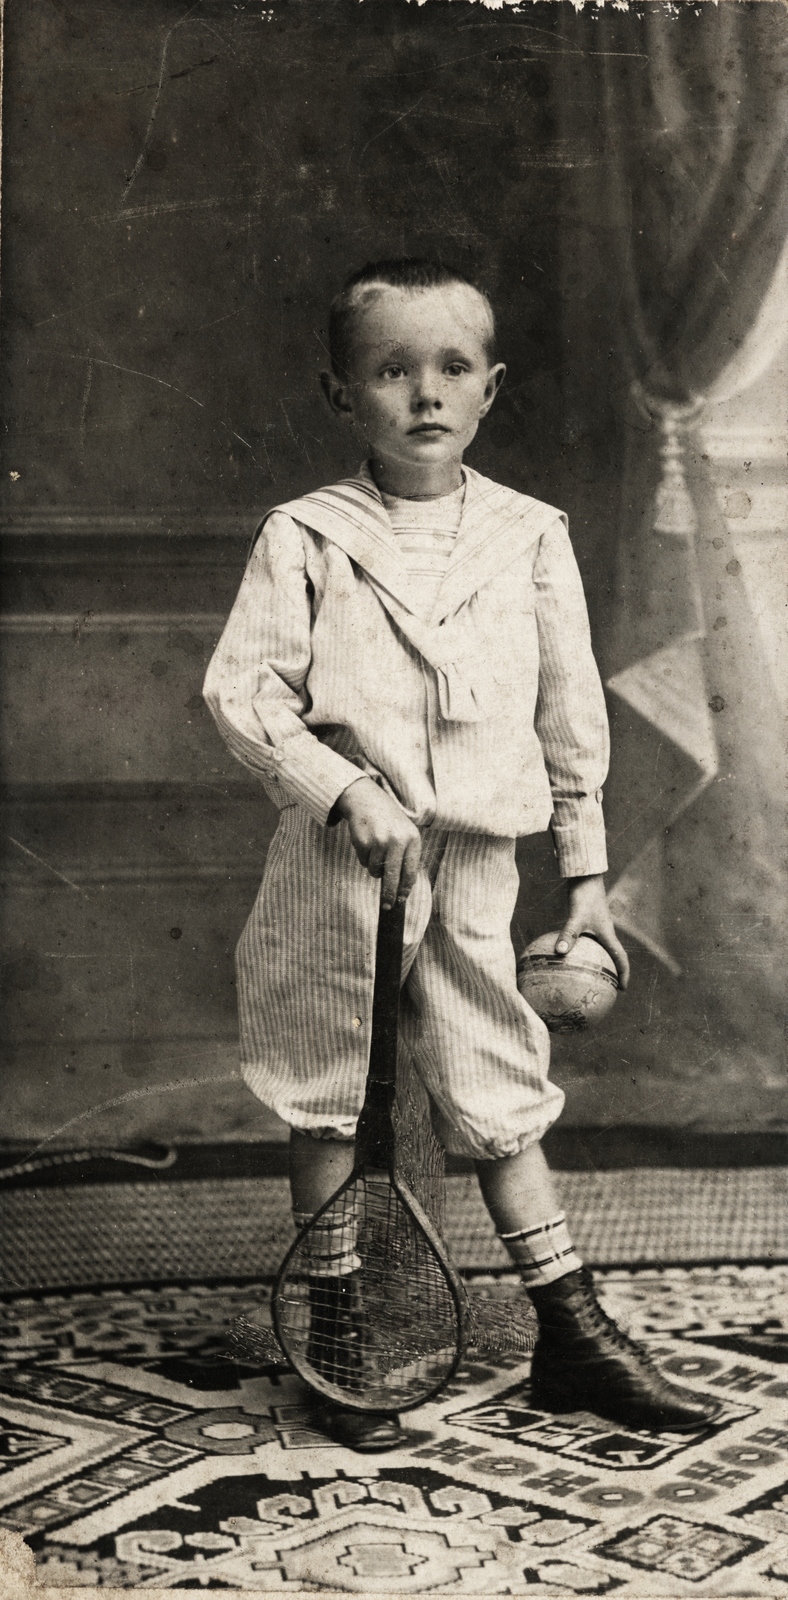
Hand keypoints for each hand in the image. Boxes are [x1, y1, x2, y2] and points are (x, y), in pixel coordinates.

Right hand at [335, 777, 421, 907]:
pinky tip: (366, 843)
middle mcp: (398, 840)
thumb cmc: (388, 821)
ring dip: (373, 868)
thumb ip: (406, 857)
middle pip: (393, 877)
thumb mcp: (404, 834)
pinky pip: (364, 862)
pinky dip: (364, 858)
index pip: (411, 871)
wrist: (367, 799)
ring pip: (375, 871)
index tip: (401, 900)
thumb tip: (401, 889)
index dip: (405, 889)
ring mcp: (380, 841)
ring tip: (375, 851)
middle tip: (387, 906)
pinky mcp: (364, 841)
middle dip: (390, 895)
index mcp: (413, 839)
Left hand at [555, 875, 629, 989]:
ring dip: (597, 962)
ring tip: (587, 975)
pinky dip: (580, 950)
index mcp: (608, 934)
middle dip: (612, 972)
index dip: (624, 974)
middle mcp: (604, 932)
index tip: (622, 989)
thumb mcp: (576, 917)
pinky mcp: (586, 921)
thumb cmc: (584, 896)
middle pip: (613, 956)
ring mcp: (596, 927)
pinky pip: (585, 941)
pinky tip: (564, 954)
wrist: (584, 876)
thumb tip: (559, 953)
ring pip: (599, 949)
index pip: (621, 958)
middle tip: (607, 988)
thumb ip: (569, 935)